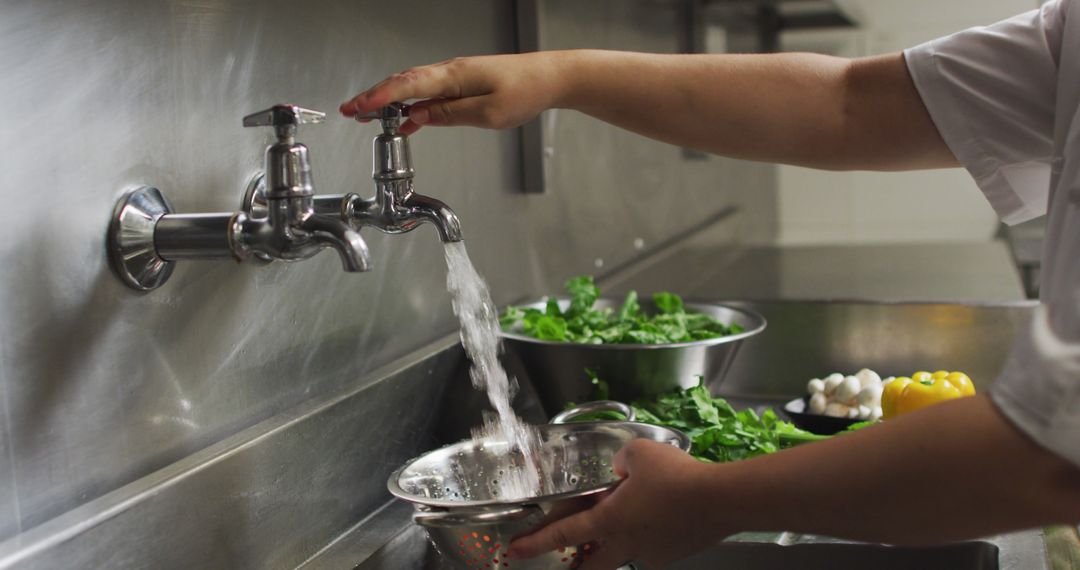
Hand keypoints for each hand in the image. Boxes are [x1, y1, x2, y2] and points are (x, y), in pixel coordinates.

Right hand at [339, 52, 568, 135]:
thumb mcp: (488, 113)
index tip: (357, 108)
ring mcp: (455, 78)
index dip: (379, 97)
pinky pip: (429, 95)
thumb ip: (450, 115)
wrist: (550, 78)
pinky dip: (411, 108)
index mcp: (453, 76)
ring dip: (388, 101)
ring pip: (413, 88)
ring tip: (364, 115)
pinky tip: (404, 122)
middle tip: (349, 110)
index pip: (407, 86)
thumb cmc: (526, 90)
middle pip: (403, 83)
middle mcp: (450, 72)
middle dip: (373, 96)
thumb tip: (418, 117)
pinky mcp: (462, 86)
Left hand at [507, 439, 728, 568]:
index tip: (516, 551)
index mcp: (609, 520)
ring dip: (613, 548)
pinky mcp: (672, 553)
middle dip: (576, 569)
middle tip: (567, 567)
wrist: (721, 499)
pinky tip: (658, 516)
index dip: (535, 542)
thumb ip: (619, 461)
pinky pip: (650, 546)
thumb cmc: (677, 476)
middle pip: (591, 566)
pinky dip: (646, 535)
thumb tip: (620, 470)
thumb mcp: (637, 453)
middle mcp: (626, 543)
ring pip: (622, 555)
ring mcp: (650, 552)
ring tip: (616, 534)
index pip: (562, 534)